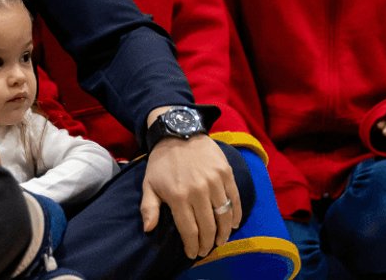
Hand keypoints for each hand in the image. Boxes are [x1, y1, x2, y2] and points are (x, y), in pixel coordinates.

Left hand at [141, 135, 241, 259]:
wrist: (178, 132)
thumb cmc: (161, 162)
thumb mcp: (149, 184)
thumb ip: (149, 208)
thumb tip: (148, 229)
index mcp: (178, 196)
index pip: (190, 230)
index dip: (192, 245)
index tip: (193, 253)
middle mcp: (198, 191)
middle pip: (209, 226)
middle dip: (208, 243)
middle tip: (207, 250)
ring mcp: (214, 182)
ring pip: (224, 216)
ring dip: (224, 233)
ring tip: (220, 241)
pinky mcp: (226, 173)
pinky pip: (235, 200)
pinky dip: (236, 215)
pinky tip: (233, 225)